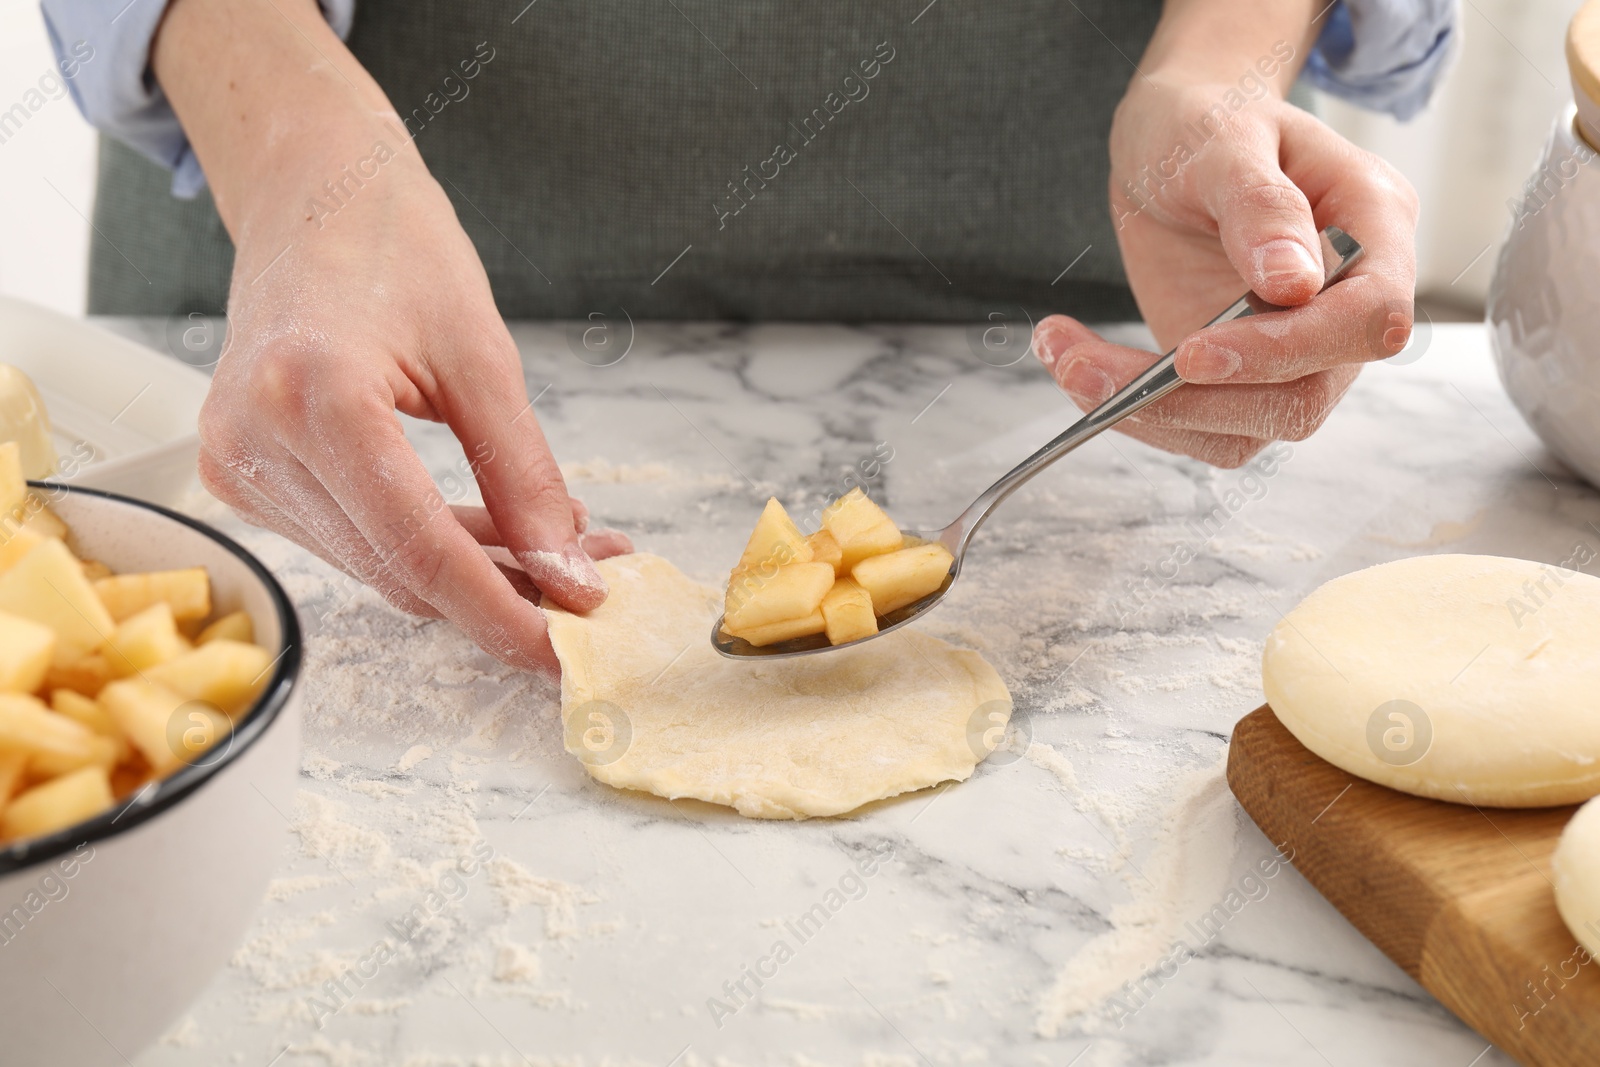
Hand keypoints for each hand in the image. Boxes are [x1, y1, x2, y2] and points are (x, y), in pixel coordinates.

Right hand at [199, 134, 629, 671]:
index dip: (500, 610)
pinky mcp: (241, 474)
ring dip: (470, 575)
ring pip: (377, 568)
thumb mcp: (483, 354)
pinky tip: (490, 531)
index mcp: (313, 396)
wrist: (311, 193)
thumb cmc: (394, 244)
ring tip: (557, 552)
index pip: (418, 550)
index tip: (567, 645)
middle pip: (397, 572)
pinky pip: (352, 541)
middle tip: (590, 584)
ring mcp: (237, 463)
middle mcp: (255, 440)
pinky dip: (424, 547)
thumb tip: (566, 569)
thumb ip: (523, 473)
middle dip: (501, 594)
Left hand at [1033, 78, 1417, 466]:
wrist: (1171, 139)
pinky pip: (1198, 425)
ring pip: (1245, 429)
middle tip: (1091, 372)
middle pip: (1305, 398)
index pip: (1368, 320)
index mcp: (1373, 229)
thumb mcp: (1223, 139)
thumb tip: (1292, 284)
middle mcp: (1343, 304)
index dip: (1289, 350)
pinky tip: (1076, 362)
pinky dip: (1132, 409)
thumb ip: (1259, 205)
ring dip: (1149, 414)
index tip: (1195, 352)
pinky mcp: (1236, 377)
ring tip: (1068, 361)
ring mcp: (1292, 350)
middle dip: (1195, 400)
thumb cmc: (1208, 120)